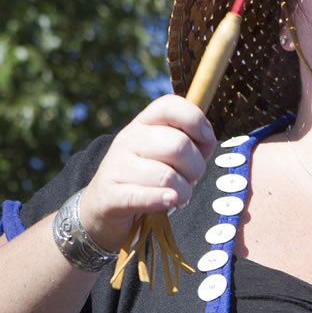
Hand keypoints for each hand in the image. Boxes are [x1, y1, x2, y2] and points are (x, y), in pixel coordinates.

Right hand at [78, 96, 217, 252]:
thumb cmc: (144, 178)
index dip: (195, 119)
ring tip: (176, 196)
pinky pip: (144, 196)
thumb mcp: (166, 154)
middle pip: (178, 146)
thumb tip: (208, 139)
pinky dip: (161, 200)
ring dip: (182, 192)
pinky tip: (168, 201)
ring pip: (167, 177)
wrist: (102, 207)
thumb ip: (191, 143)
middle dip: (195, 169)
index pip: (169, 106)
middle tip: (189, 179)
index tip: (206, 139)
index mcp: (143, 123)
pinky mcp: (110, 195)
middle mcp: (128, 139)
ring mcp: (117, 166)